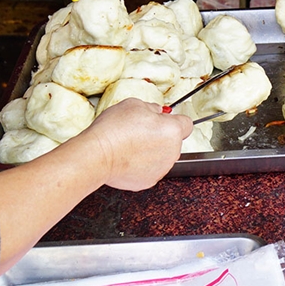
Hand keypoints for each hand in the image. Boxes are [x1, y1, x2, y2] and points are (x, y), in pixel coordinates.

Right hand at [77, 98, 192, 190]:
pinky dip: (142, 166)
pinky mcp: (150, 181)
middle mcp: (173, 151)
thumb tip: (157, 111)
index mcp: (173, 130)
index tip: (163, 120)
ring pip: (162, 156)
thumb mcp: (134, 104)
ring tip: (130, 146)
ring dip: (152, 151)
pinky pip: (150, 169)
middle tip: (140, 132)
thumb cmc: (114, 129)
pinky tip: (127, 158)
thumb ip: (152, 108)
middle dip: (161, 136)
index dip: (174, 120)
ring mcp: (162, 168)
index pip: (186, 123)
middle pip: (173, 141)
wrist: (97, 155)